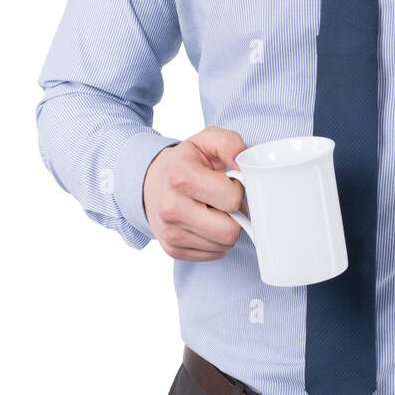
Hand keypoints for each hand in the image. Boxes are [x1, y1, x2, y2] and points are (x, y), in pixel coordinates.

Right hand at [142, 126, 247, 260]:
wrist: (151, 181)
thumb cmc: (185, 162)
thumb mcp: (206, 140)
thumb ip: (230, 144)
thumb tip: (243, 162)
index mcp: (181, 178)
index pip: (232, 199)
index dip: (238, 190)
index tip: (228, 182)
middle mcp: (171, 209)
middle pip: (229, 231)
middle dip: (236, 215)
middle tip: (225, 201)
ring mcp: (170, 233)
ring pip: (224, 245)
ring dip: (226, 228)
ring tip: (214, 210)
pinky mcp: (173, 250)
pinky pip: (214, 254)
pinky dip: (216, 240)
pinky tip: (207, 223)